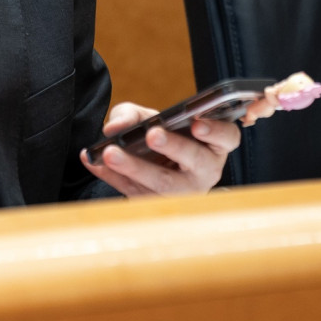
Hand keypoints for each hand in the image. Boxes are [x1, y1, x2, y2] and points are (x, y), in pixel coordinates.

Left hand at [81, 102, 239, 195]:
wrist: (147, 164)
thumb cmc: (157, 136)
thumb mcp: (147, 118)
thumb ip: (132, 115)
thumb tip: (115, 127)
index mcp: (212, 145)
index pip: (227, 137)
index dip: (216, 131)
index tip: (197, 124)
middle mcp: (204, 170)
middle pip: (196, 161)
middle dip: (173, 147)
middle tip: (152, 134)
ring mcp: (184, 193)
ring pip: (165, 184)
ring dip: (135, 168)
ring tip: (110, 153)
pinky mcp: (159, 206)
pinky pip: (135, 192)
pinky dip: (111, 176)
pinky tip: (93, 162)